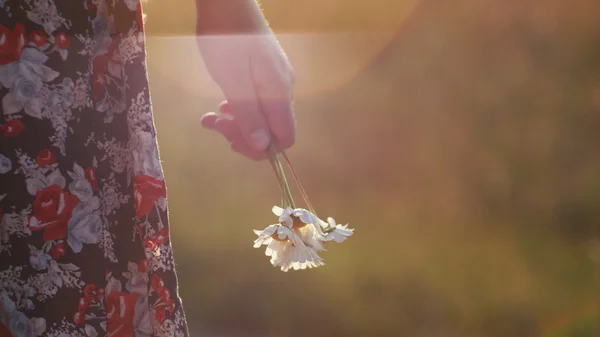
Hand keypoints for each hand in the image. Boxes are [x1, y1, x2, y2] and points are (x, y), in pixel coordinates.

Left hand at [199, 33, 295, 160]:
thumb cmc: (225, 37)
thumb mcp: (232, 80)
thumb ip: (249, 114)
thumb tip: (262, 147)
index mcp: (279, 92)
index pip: (284, 138)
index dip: (261, 149)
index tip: (232, 143)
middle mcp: (283, 88)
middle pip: (271, 129)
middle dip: (242, 134)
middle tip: (212, 123)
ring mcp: (274, 79)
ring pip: (261, 115)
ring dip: (236, 122)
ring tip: (209, 116)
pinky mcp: (264, 71)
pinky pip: (256, 100)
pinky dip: (238, 107)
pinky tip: (222, 103)